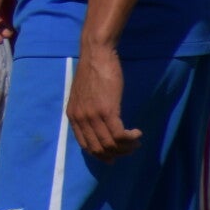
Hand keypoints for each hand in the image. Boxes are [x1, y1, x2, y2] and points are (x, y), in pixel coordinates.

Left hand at [68, 43, 141, 160]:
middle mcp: (80, 118)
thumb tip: (97, 128)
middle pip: (99, 149)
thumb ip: (86, 111)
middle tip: (129, 148)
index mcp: (73, 116)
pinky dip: (131, 139)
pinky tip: (137, 133)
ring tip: (135, 141)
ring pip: (111, 145)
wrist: (96, 54)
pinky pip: (120, 135)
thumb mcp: (82, 95)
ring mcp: (93, 115)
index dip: (101, 154)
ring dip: (127, 147)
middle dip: (117, 154)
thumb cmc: (91, 72)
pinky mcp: (107, 110)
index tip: (114, 155)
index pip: (86, 146)